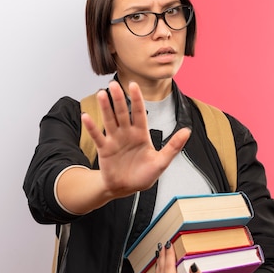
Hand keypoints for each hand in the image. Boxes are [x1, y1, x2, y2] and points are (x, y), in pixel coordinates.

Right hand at [81, 81, 190, 197]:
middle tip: (113, 84)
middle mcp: (127, 133)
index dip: (137, 99)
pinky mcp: (104, 149)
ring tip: (102, 94)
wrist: (126, 188)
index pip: (139, 112)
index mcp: (141, 134)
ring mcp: (114, 140)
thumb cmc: (143, 175)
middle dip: (119, 98)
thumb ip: (173, 147)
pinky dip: (92, 127)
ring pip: (109, 120)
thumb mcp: (161, 162)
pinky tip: (86, 116)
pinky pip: (97, 136)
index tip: (134, 85)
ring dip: (105, 107)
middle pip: (122, 112)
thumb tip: (187, 131)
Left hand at [151, 240, 213, 272]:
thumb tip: (193, 265)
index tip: (169, 245)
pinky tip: (160, 264)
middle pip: (161, 271)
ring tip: (161, 252)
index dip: (169, 255)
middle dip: (163, 257)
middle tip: (164, 245)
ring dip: (159, 263)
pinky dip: (158, 272)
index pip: (168, 268)